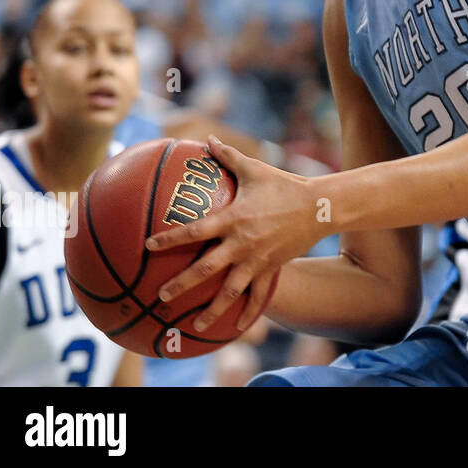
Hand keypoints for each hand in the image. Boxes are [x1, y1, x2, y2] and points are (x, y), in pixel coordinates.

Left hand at [146, 135, 326, 331]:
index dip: (170, 239)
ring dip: (212, 309)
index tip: (149, 246)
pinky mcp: (272, 268)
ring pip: (230, 290)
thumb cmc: (284, 185)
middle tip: (161, 296)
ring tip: (194, 325)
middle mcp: (241, 243)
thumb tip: (209, 139)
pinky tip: (236, 329)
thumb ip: (228, 156)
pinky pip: (259, 294)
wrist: (319, 206)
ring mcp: (257, 259)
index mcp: (233, 219)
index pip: (195, 231)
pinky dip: (248, 312)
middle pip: (206, 268)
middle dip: (182, 284)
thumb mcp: (255, 169)